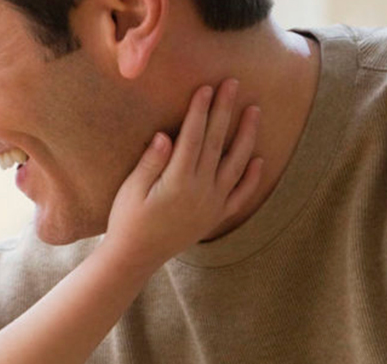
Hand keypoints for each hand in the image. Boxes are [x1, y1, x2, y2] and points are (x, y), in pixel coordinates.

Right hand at [104, 79, 262, 271]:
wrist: (136, 257)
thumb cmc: (127, 221)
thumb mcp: (131, 190)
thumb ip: (150, 163)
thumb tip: (164, 136)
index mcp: (177, 182)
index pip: (193, 137)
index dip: (200, 111)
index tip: (206, 87)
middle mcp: (201, 191)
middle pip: (217, 143)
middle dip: (225, 111)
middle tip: (233, 83)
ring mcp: (212, 205)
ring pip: (236, 164)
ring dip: (247, 136)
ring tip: (254, 110)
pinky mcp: (216, 217)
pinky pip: (240, 195)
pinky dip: (252, 178)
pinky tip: (259, 159)